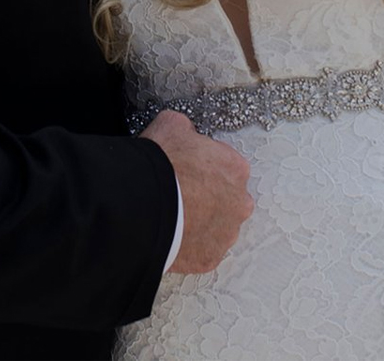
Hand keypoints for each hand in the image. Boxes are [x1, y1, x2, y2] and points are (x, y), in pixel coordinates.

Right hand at [140, 110, 252, 273]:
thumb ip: (187, 128)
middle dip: (208, 197)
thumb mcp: (171, 125)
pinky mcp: (210, 258)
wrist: (143, 206)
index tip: (189, 170)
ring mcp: (226, 234)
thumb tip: (184, 132)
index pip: (226, 166)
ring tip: (175, 217)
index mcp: (236, 168)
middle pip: (227, 199)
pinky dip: (190, 245)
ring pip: (217, 227)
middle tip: (182, 195)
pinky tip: (172, 234)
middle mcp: (240, 203)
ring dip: (201, 222)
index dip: (204, 167)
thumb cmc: (161, 166)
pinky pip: (202, 250)